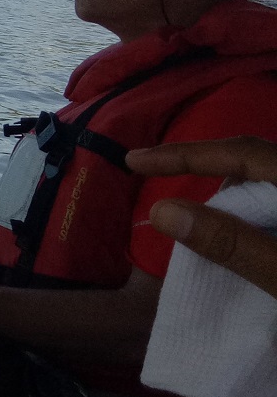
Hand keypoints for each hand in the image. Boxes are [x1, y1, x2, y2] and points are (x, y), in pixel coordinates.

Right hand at [128, 138, 276, 297]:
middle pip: (253, 159)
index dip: (184, 155)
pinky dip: (250, 209)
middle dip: (202, 163)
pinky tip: (235, 224)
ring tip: (191, 202)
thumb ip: (231, 242)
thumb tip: (161, 211)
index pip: (240, 153)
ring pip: (267, 179)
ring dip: (229, 188)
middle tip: (151, 169)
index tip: (133, 161)